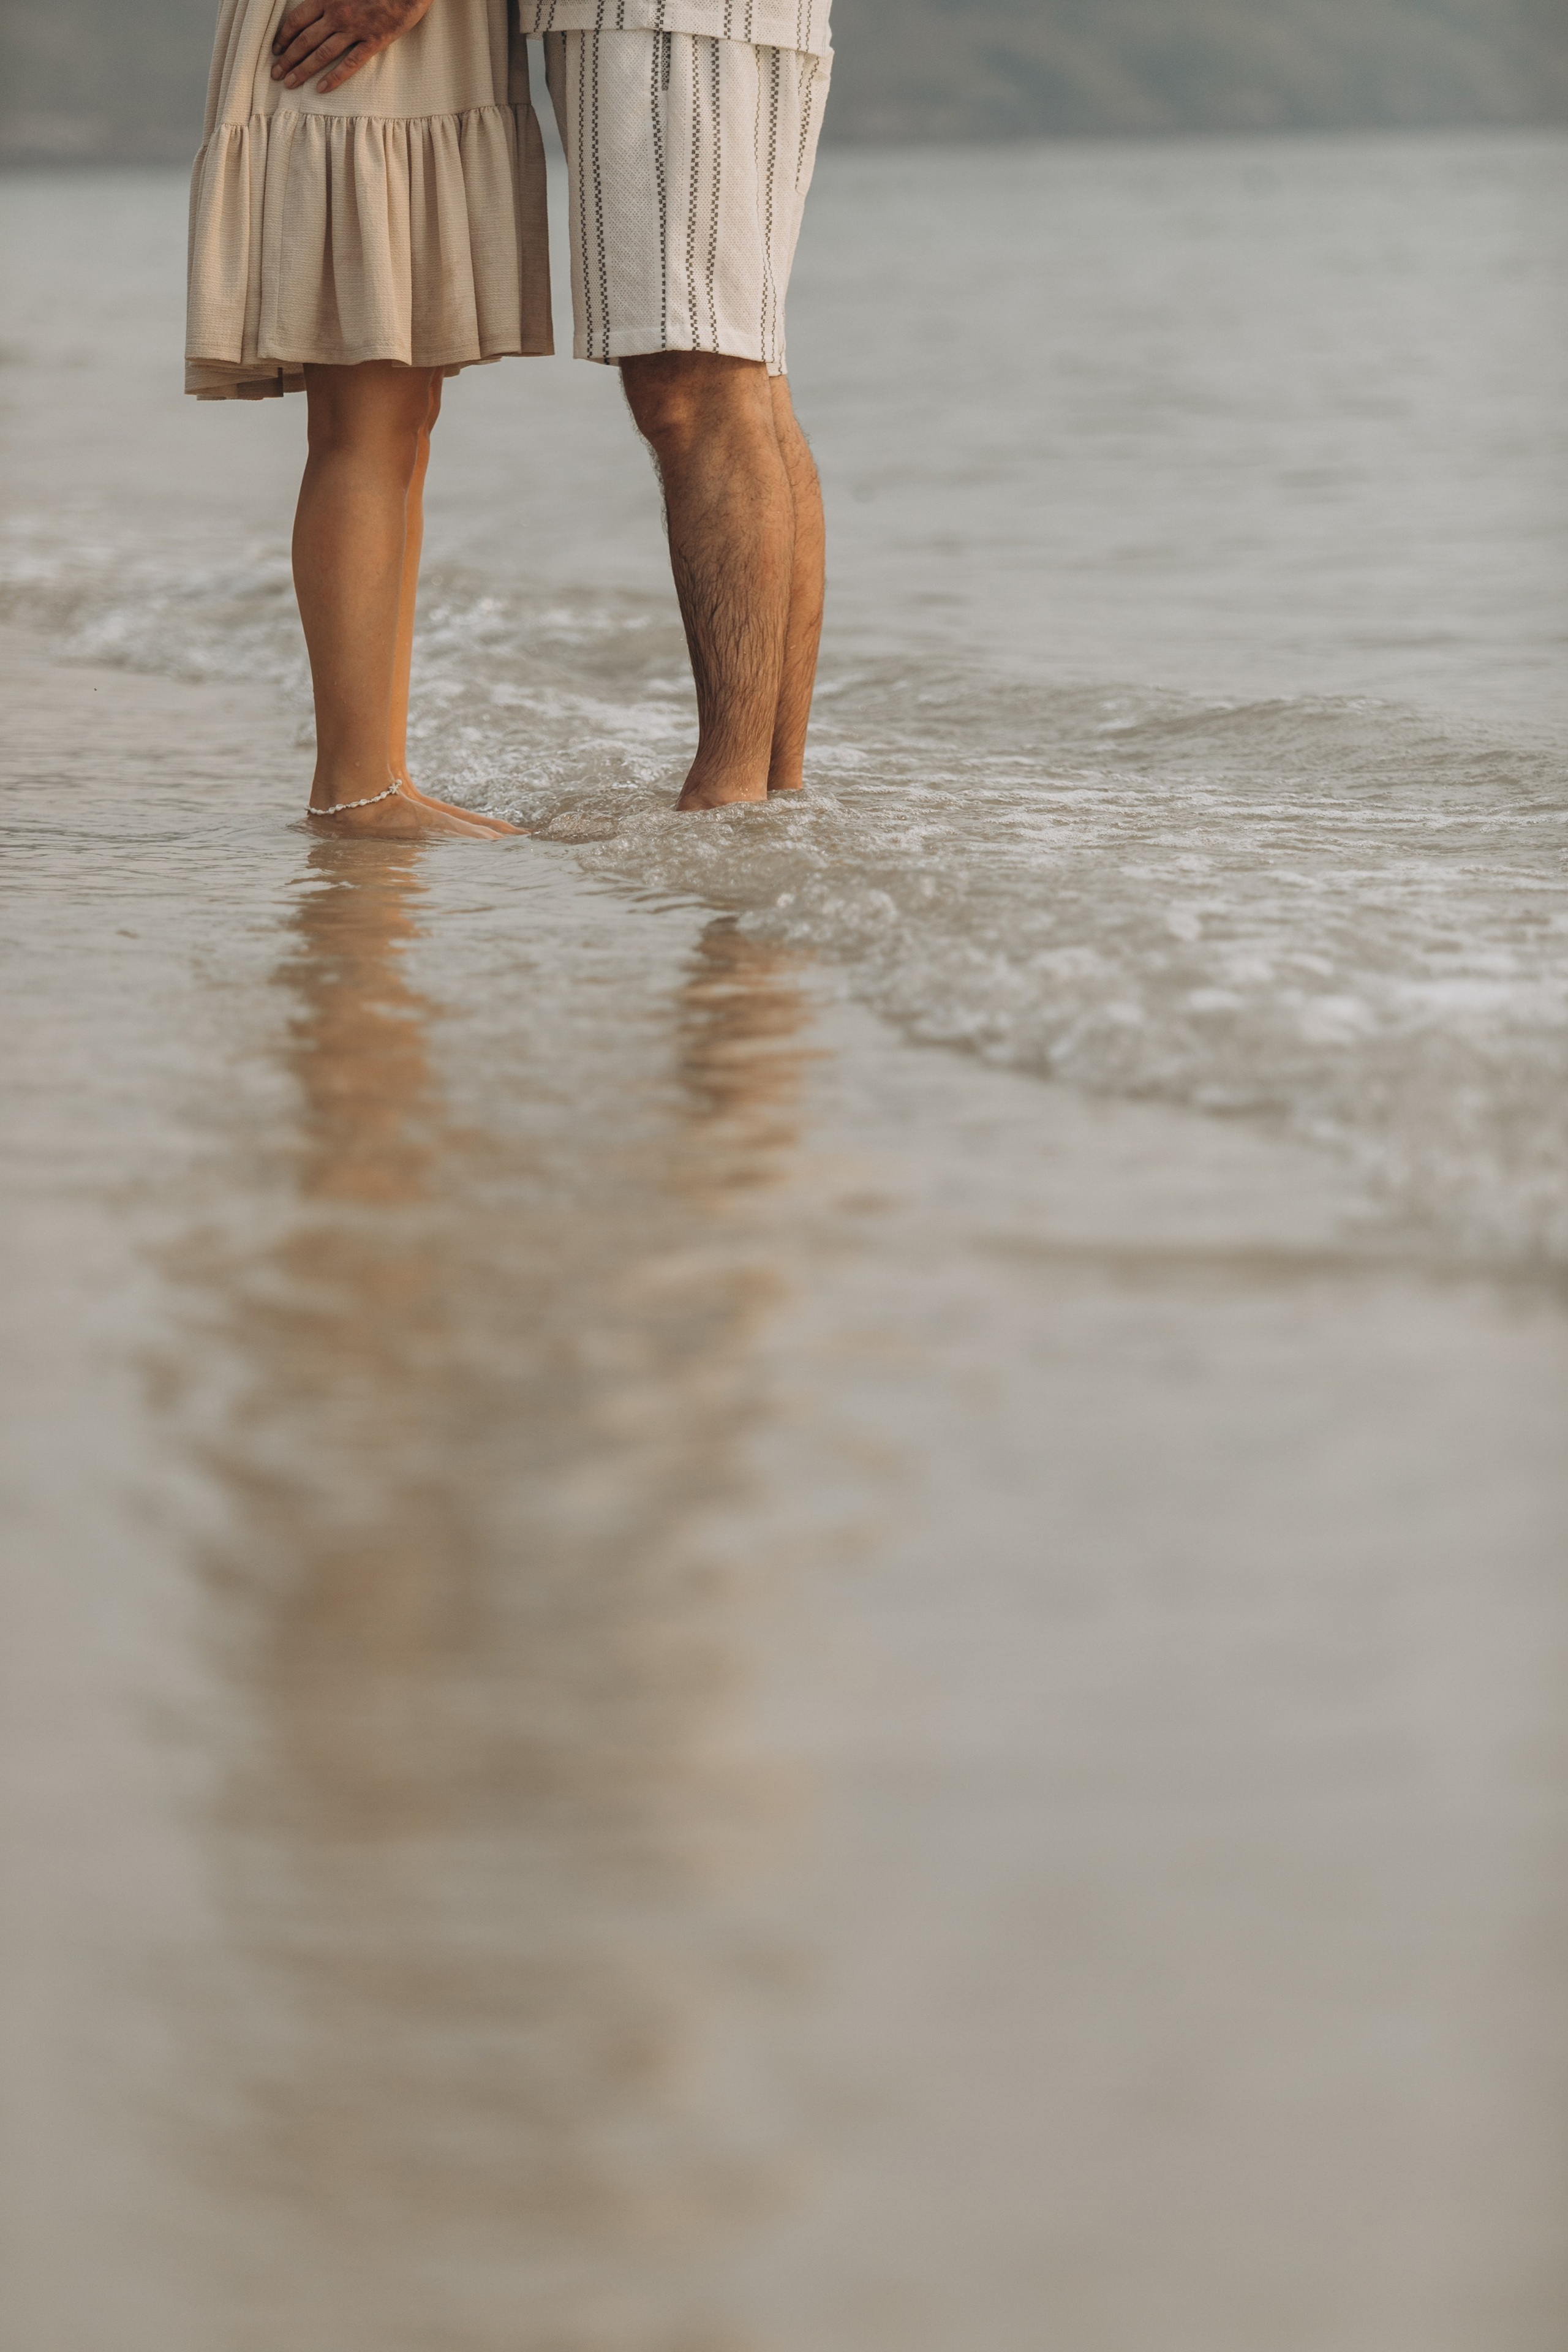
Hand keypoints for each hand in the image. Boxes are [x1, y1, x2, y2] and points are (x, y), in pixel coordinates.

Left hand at [270, 0, 434, 91]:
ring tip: (290, 83)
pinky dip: (334, 77)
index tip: (275, 50)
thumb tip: (312, 7)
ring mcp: (355, 30)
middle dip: (288, 59)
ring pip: (322, 54)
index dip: (284, 36)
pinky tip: (320, 89)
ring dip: (303, 70)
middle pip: (305, 40)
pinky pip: (350, 63)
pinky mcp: (373, 42)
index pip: (297, 20)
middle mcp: (337, 14)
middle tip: (275, 74)